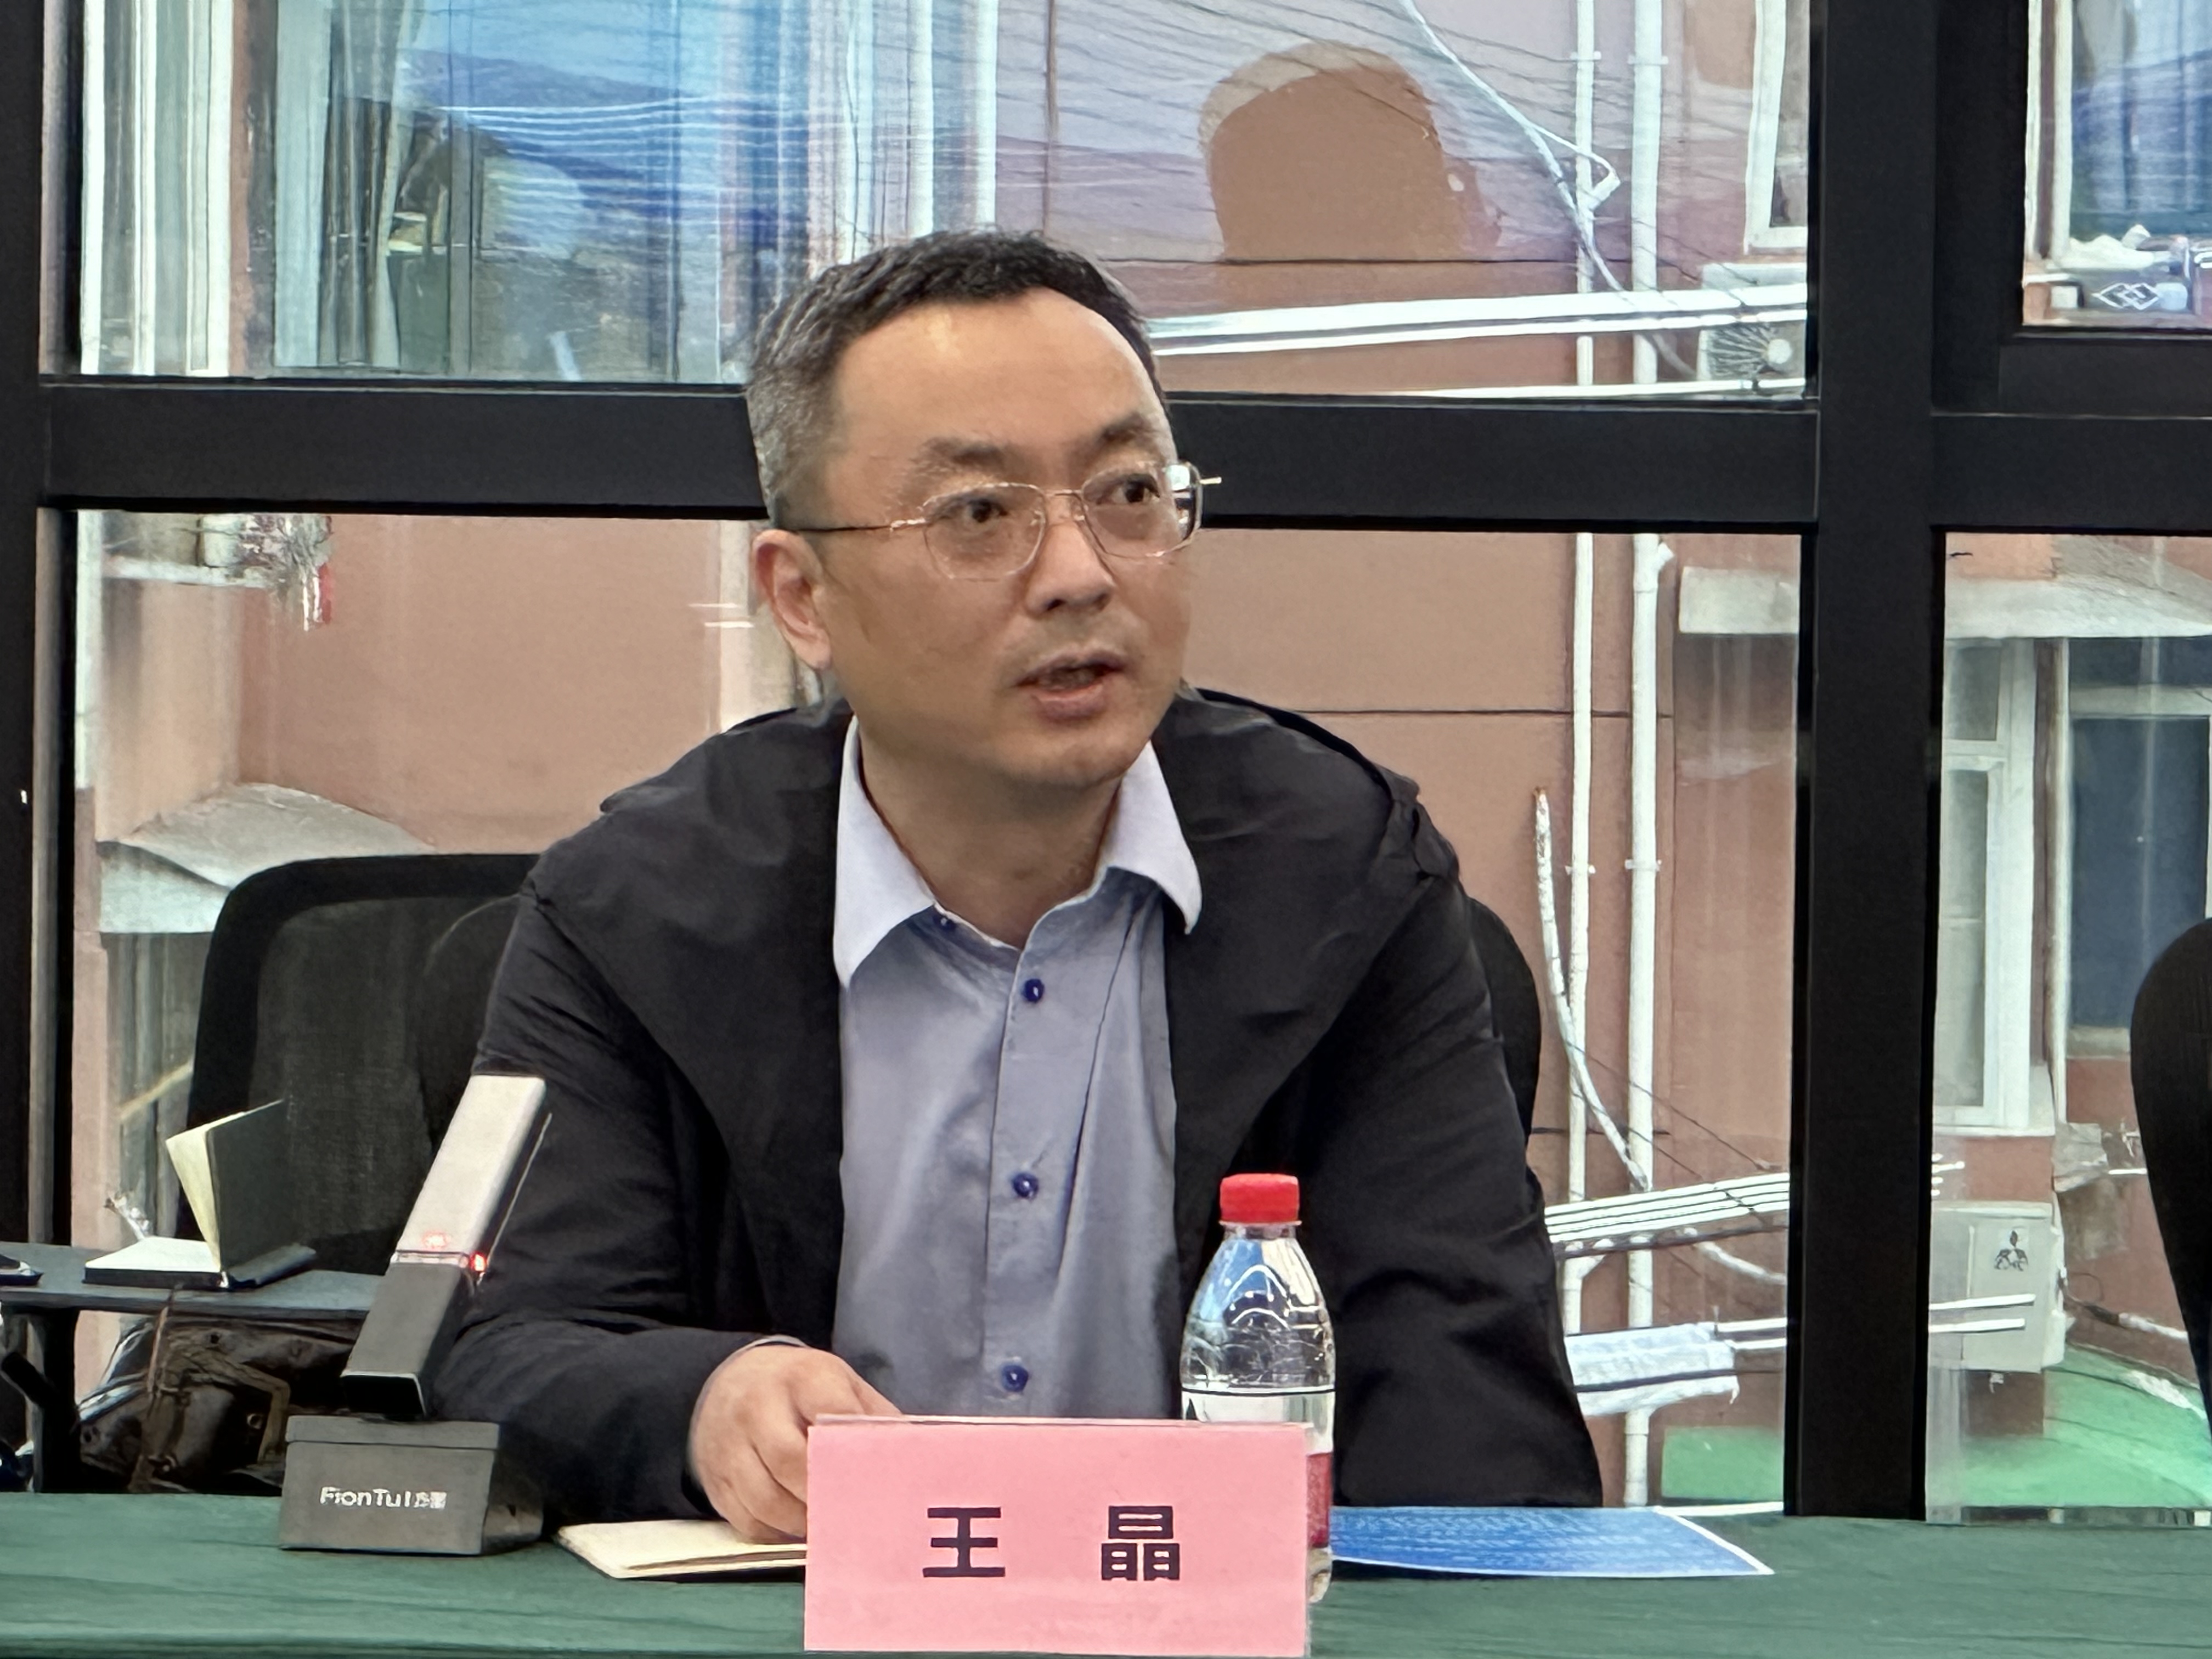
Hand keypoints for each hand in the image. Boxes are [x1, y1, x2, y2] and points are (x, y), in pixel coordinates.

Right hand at [689, 1342, 899, 1539]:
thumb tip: (912, 1459)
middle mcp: (758, 1407)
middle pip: (790, 1460)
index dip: (854, 1452)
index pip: (830, 1412)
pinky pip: (747, 1521)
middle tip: (855, 1516)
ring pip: (766, 1499)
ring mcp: (729, 1446)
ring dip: (803, 1522)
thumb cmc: (800, 1389)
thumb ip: (873, 1417)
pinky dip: (777, 1533)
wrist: (728, 1383)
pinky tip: (799, 1529)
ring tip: (831, 1529)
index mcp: (801, 1376)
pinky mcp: (715, 1481)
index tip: (878, 1481)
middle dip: (826, 1494)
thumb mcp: (840, 1383)